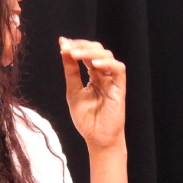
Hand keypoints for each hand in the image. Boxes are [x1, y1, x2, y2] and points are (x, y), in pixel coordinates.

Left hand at [60, 37, 125, 151]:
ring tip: (76, 54)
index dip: (77, 45)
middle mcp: (104, 74)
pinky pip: (118, 70)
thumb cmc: (86, 118)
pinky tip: (93, 64)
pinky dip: (107, 63)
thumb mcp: (73, 91)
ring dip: (91, 51)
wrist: (96, 138)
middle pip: (98, 50)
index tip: (63, 43)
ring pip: (108, 56)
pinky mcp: (119, 88)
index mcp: (94, 75)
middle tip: (68, 48)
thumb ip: (70, 71)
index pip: (88, 53)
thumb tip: (64, 49)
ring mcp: (112, 80)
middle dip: (82, 46)